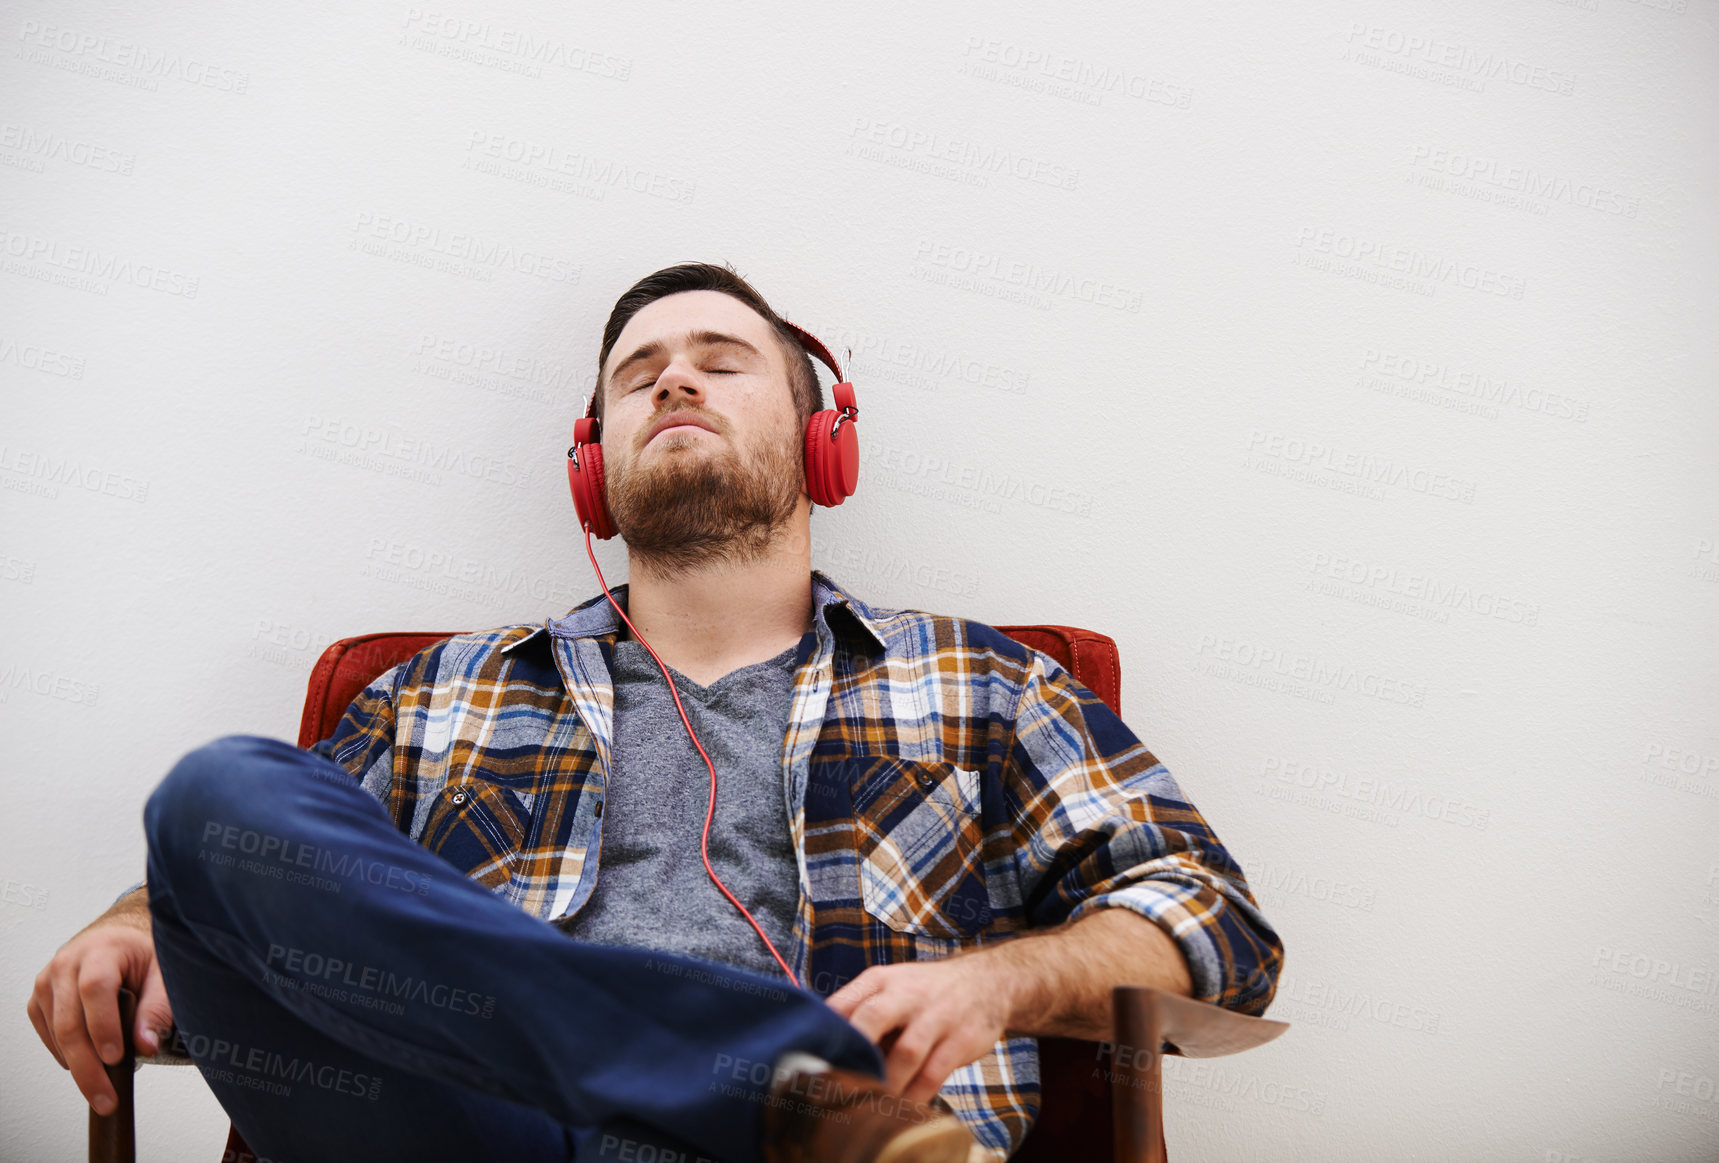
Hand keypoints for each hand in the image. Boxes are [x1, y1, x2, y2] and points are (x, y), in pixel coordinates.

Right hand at [26, 895, 173, 1115]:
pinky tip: (86, 1065)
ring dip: (78, 1067)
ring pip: (57, 1034)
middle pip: (70, 1022)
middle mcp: (67, 964)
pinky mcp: (39, 1000)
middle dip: (88, 1067)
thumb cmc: (142, 955)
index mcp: (102, 950)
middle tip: (106, 1099)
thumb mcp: (164, 972)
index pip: (95, 989)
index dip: (103, 1026)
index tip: (116, 1058)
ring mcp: (48, 982)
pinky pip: (47, 1035)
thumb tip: (146, 1045)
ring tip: (104, 1090)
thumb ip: (158, 1007)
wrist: (117, 940)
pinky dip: (66, 1056)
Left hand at [825, 953, 1012, 1104]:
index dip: (824, 1036)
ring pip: (906, 1052)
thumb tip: (819, 1049)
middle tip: (840, 1086)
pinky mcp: (960, 1039)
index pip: (843, 1003)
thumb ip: (859, 1011)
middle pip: (872, 1018)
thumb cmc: (924, 992)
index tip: (814, 1065)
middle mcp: (906, 993)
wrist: (987, 982)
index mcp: (880, 980)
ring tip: (872, 1103)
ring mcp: (936, 1015)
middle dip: (855, 1054)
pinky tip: (903, 1106)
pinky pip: (934, 1073)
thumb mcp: (890, 986)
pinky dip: (915, 1095)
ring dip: (887, 1082)